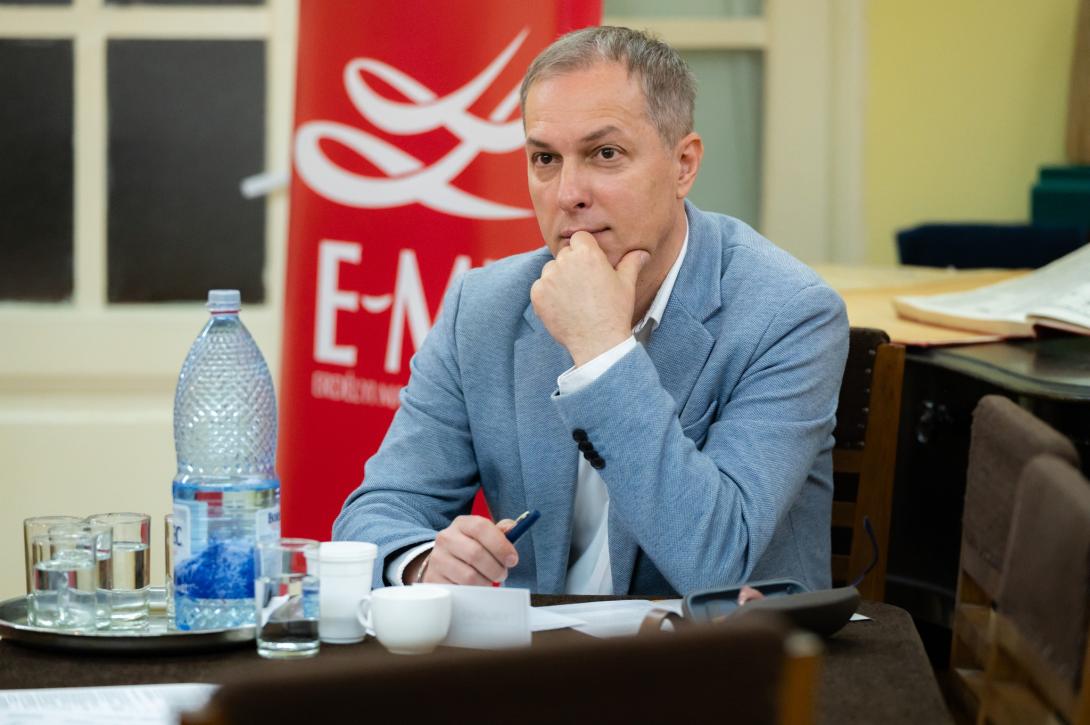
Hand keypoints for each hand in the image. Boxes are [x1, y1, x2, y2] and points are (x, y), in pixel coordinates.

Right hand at [408, 515, 518, 585]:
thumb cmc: (470, 547)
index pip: (481, 527)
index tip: (512, 559)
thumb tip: (513, 528)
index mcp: (462, 523)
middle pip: (476, 554)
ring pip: (469, 576)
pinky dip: (473, 592)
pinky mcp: (433, 579)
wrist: (443, 561)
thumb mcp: (484, 536)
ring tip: (490, 580)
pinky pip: (459, 590)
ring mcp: (437, 559)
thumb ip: (501, 532)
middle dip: (496, 568)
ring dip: (486, 582)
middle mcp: (446, 538)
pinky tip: (476, 587)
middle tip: (502, 574)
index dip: (501, 545)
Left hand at [531, 232, 649, 365]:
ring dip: (558, 279)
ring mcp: (549, 278)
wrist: (598, 341)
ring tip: (574, 299)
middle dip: (572, 265)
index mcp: (587, 254)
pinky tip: (563, 307)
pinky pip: (540, 287)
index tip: (590, 265)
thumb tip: (642, 253)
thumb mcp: (627, 284)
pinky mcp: (537, 294)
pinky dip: (548, 295)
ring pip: (550, 270)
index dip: (585, 249)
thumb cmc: (615, 312)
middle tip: (584, 285)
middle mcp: (565, 262)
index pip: (580, 238)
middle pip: (565, 254)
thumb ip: (631, 263)